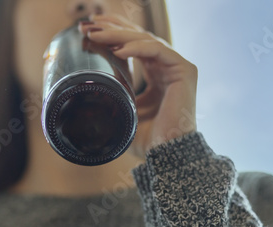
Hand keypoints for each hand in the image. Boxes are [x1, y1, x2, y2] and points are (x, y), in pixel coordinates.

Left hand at [79, 14, 197, 158]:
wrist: (166, 154)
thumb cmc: (148, 140)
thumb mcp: (124, 112)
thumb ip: (115, 94)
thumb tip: (88, 86)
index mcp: (156, 76)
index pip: (135, 46)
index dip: (113, 34)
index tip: (88, 30)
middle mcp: (167, 68)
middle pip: (139, 37)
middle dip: (112, 28)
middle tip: (88, 25)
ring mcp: (177, 68)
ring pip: (146, 40)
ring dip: (120, 35)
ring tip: (97, 35)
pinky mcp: (185, 71)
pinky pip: (158, 51)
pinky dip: (138, 47)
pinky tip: (119, 49)